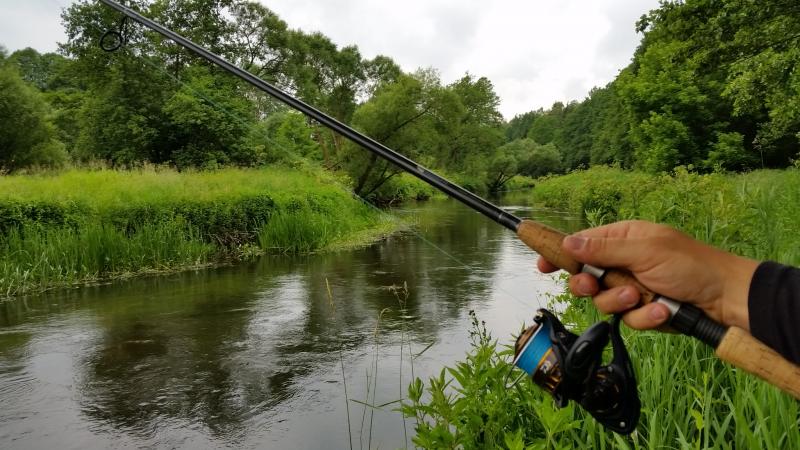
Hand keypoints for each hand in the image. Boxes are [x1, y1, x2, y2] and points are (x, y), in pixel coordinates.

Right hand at [537, 220, 758, 330]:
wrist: (725, 299)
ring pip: (604, 303)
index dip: (560, 254)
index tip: (542, 265)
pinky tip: (661, 311)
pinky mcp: (643, 312)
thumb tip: (567, 243)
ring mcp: (632, 289)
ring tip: (643, 298)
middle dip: (590, 286)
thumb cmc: (690, 265)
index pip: (581, 245)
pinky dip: (645, 317)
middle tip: (594, 286)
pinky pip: (628, 320)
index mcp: (622, 239)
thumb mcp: (644, 251)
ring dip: (622, 303)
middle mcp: (623, 264)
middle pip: (585, 279)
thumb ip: (603, 250)